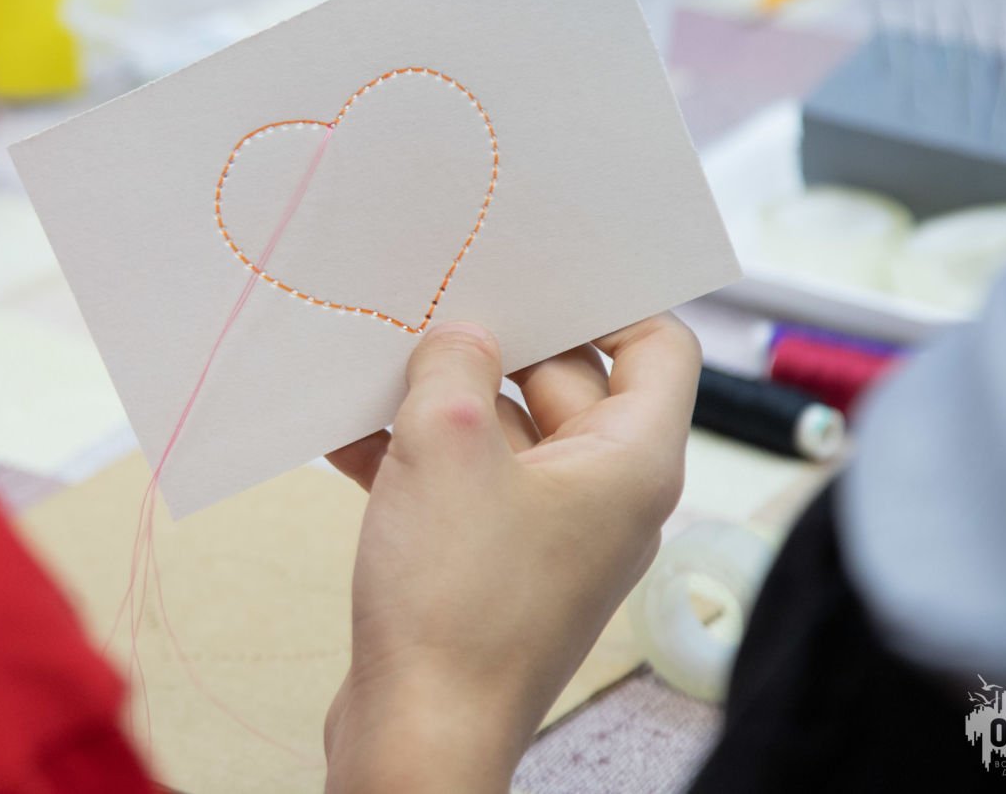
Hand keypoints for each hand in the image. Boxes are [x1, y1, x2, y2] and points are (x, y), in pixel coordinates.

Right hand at [323, 316, 699, 791]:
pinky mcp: (493, 566)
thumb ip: (454, 362)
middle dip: (494, 344)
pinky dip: (415, 458)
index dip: (604, 299)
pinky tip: (348, 433)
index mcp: (630, 463)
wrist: (419, 735)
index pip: (658, 346)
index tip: (540, 270)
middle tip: (433, 304)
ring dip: (439, 400)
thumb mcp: (445, 444)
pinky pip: (463, 486)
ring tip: (374, 364)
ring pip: (502, 434)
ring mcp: (547, 535)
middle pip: (564, 381)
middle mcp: (603, 497)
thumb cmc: (457, 607)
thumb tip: (460, 334)